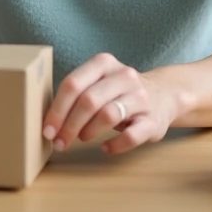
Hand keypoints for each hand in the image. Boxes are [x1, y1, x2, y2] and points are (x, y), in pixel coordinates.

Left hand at [41, 52, 181, 155]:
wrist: (164, 94)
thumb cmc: (119, 91)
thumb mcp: (99, 80)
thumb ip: (77, 92)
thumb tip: (48, 120)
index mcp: (104, 63)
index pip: (73, 84)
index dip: (57, 110)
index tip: (47, 130)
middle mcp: (124, 76)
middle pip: (89, 100)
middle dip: (69, 125)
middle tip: (59, 142)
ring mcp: (141, 97)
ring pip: (109, 115)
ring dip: (88, 132)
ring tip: (81, 138)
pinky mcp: (153, 120)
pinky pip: (131, 136)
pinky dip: (114, 145)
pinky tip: (105, 147)